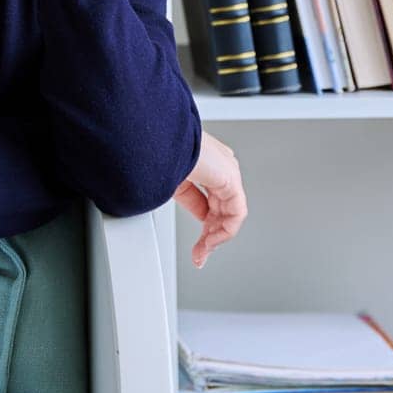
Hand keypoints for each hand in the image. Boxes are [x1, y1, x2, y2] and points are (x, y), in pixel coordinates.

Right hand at [173, 130, 246, 268]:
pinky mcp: (231, 179)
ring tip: (202, 252)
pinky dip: (223, 231)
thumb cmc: (156, 150)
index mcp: (202, 162)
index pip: (208, 201)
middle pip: (220, 209)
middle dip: (210, 236)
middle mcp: (218, 166)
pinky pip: (235, 213)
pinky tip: (209, 241)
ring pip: (229, 213)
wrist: (160, 138)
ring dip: (215, 237)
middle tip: (199, 254)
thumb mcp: (167, 181)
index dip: (203, 225)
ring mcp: (226, 171)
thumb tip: (183, 216)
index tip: (195, 245)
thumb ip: (182, 199)